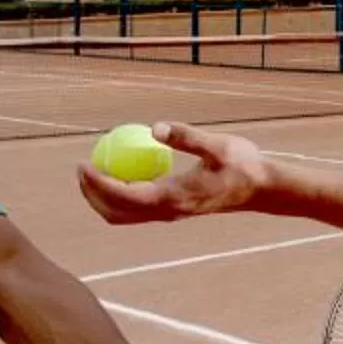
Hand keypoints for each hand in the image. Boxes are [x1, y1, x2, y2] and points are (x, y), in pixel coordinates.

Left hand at [78, 121, 270, 224]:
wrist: (261, 189)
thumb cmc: (241, 164)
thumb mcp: (216, 145)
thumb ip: (185, 137)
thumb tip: (154, 127)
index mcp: (173, 197)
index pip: (124, 195)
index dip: (99, 182)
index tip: (84, 163)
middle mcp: (167, 212)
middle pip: (116, 212)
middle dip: (92, 194)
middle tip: (81, 166)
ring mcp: (169, 214)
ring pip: (124, 216)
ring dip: (101, 198)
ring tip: (92, 172)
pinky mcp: (173, 211)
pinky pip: (136, 209)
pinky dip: (119, 196)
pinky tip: (119, 173)